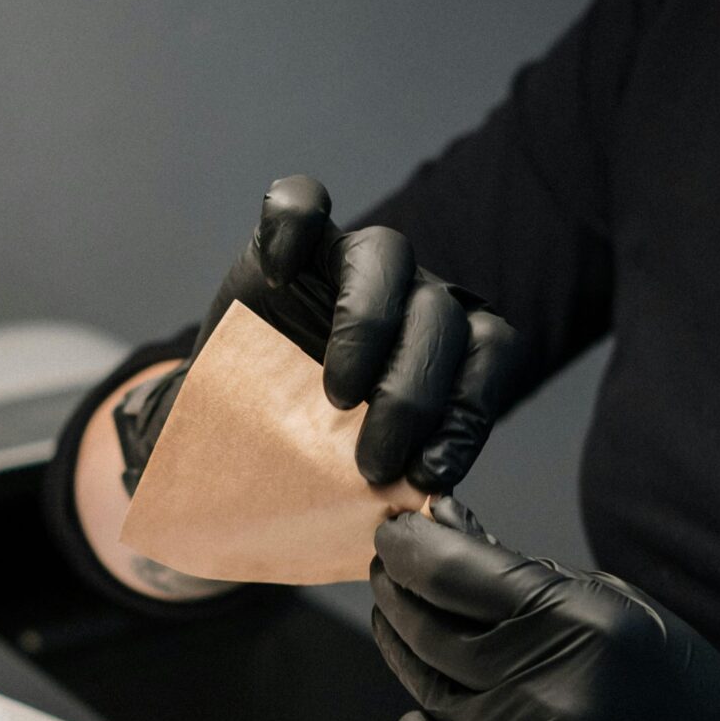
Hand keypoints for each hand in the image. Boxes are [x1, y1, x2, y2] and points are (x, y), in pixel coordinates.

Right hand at [120, 177, 520, 494]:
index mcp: (449, 343)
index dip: (468, 413)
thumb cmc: (308, 455)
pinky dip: (292, 227)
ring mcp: (350, 260)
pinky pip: (300, 203)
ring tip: (335, 398)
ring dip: (367, 326)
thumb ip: (402, 482)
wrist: (231, 437)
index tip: (430, 474)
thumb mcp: (362, 476)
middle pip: (438, 313)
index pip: (488, 353)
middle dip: (412, 396)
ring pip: (385, 253)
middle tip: (374, 463)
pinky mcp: (289, 244)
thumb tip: (436, 517)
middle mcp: (411, 292)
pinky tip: (278, 276)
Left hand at [370, 502, 719, 720]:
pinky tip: (438, 717)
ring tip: (417, 633)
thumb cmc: (676, 699)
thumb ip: (526, 577)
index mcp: (584, 625)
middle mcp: (550, 691)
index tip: (396, 536)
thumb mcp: (619, 612)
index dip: (408, 547)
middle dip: (396, 592)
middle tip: (393, 576)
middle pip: (424, 628)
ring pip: (420, 689)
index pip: (452, 572)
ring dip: (406, 652)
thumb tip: (444, 528)